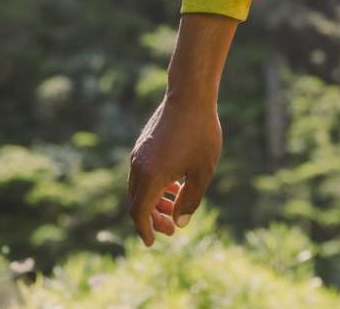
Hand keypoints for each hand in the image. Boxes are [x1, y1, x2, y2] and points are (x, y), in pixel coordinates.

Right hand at [125, 92, 221, 246]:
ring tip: (174, 207)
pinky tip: (175, 186)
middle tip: (171, 230)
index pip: (139, 213)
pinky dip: (154, 186)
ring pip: (140, 187)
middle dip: (152, 219)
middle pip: (137, 202)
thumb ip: (190, 201)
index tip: (152, 243)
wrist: (190, 96)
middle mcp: (138, 166)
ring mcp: (139, 153)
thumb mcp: (202, 172)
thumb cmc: (200, 134)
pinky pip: (143, 173)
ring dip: (154, 202)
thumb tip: (179, 222)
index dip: (145, 230)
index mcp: (150, 176)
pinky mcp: (144, 144)